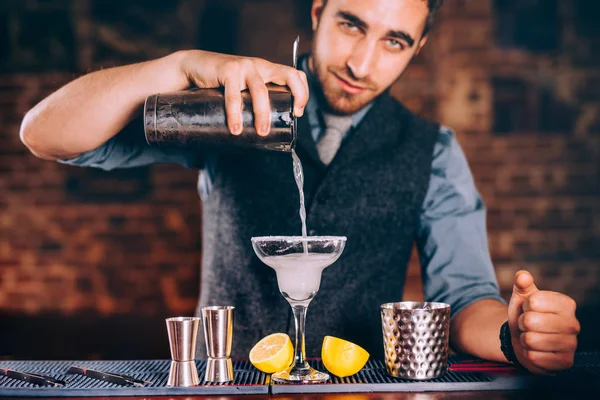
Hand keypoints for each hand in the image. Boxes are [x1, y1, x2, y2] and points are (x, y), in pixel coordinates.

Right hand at [179, 50, 308, 135]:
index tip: (297, 113)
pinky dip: (235, 113)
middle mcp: (260, 66)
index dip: (302, 93)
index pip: (296, 75)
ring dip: (263, 114)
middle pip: (288, 76)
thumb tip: (264, 132)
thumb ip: (254, 100)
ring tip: (261, 132)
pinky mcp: (227, 70)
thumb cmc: (222, 82)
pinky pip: (234, 95)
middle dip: (295, 98)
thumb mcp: (244, 88)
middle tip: (289, 120)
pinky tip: (236, 128)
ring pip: (261, 90)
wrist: (194, 65)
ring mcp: (244, 66)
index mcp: (268, 70)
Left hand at [507, 270, 579, 373]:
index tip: (530, 309)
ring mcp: (571, 345)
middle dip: (522, 323)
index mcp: (566, 304)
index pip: (533, 301)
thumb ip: (522, 284)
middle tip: (528, 325)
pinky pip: (534, 357)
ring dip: (524, 339)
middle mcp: (573, 324)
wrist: (524, 338)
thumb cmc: (525, 314)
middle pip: (530, 321)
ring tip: (531, 337)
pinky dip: (528, 354)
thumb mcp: (522, 296)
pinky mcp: (565, 362)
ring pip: (531, 340)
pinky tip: (536, 351)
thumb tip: (522, 276)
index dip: (525, 306)